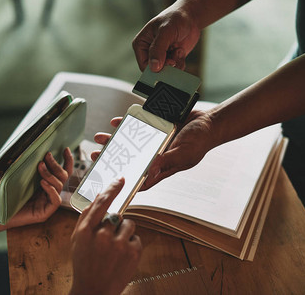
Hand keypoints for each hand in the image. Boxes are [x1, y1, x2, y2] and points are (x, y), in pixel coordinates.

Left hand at [4, 147, 73, 228]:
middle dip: (56, 165)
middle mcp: (49, 193)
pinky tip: (43, 183)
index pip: (62, 172)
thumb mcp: (19, 176)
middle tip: (46, 156)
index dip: (67, 161)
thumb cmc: (5, 194)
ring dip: (50, 174)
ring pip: (59, 186)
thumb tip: (34, 150)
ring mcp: (48, 203)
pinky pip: (56, 200)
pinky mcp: (45, 213)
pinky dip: (51, 190)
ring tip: (40, 166)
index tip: (65, 149)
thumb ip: (29, 167)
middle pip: (63, 177)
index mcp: (46, 184)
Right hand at [70, 178, 141, 294]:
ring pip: (129, 224)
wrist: (93, 291)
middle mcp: (102, 236)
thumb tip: (99, 196)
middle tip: (108, 240)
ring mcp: (119, 245)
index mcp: (86, 231)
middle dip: (115, 225)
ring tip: (115, 249)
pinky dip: (131, 245)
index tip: (120, 179)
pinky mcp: (133, 253)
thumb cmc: (84, 263)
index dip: (113, 188)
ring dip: (124, 233)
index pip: (102, 202)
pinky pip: (136, 238)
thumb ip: (86, 217)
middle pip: (117, 215)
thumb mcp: (77, 240)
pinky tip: (121, 256)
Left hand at [92, 111, 214, 189]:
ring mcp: (153, 141)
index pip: (140, 180)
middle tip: (95, 156)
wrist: (210, 121)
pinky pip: (135, 126)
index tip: (106, 182)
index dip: (123, 183)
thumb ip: (166, 161)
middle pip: (129, 160)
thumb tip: (148, 171)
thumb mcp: (184, 153)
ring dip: (113, 140)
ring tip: (98, 137)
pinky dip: (125, 123)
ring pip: (129, 143)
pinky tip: (114, 122)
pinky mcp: (154, 127)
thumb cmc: (200, 140)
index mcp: (162, 167)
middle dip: (111, 158)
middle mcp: (155, 156)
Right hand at [132, 4, 199, 71]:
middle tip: (174, 58)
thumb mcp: (165, 31)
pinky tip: (180, 51)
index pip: (144, 65)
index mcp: (141, 44)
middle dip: (166, 66)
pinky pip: (175, 70)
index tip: (167, 62)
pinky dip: (180, 63)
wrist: (190, 17)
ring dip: (175, 63)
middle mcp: (149, 52)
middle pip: (155, 70)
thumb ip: (158, 49)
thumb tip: (154, 67)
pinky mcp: (171, 58)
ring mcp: (161, 56)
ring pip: (166, 71)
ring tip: (177, 50)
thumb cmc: (175, 18)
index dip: (155, 68)